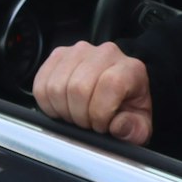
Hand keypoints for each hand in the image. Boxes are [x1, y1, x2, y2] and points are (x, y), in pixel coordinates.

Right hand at [32, 41, 153, 143]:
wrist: (118, 86)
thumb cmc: (126, 106)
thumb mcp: (140, 126)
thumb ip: (134, 130)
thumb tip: (119, 127)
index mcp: (129, 70)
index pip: (109, 85)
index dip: (100, 113)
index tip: (101, 126)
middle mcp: (104, 54)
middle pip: (78, 87)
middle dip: (80, 116)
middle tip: (87, 123)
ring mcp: (78, 51)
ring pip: (56, 86)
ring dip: (62, 109)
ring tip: (75, 115)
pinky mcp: (58, 55)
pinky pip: (41, 82)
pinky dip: (47, 102)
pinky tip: (61, 107)